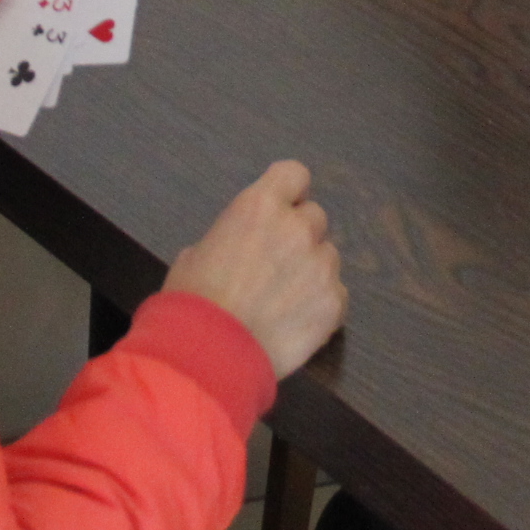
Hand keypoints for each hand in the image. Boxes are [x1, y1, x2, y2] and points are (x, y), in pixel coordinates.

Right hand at [163, 159, 346, 378]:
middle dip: (299, 236)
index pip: (295, 174)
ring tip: (285, 301)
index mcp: (259, 207)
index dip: (290, 192)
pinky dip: (321, 305)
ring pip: (328, 257)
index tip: (282, 209)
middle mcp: (297, 229)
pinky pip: (337, 294)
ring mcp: (320, 266)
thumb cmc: (193, 303)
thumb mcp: (196, 254)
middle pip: (315, 217)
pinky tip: (295, 323)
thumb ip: (229, 239)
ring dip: (312, 271)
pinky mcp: (334, 303)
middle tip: (277, 264)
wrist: (209, 355)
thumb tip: (236, 249)